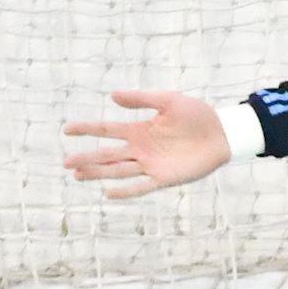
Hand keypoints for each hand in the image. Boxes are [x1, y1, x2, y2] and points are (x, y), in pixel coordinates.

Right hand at [63, 90, 229, 199]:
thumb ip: (142, 99)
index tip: (66, 130)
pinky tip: (109, 192)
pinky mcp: (165, 177)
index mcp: (139, 130)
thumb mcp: (169, 100)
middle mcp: (140, 149)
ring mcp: (151, 164)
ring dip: (98, 173)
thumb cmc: (197, 114)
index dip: (87, 129)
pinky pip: (141, 186)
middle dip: (86, 158)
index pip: (106, 130)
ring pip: (118, 171)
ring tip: (78, 175)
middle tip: (65, 163)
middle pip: (107, 155)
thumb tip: (112, 96)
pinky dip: (126, 191)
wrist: (222, 132)